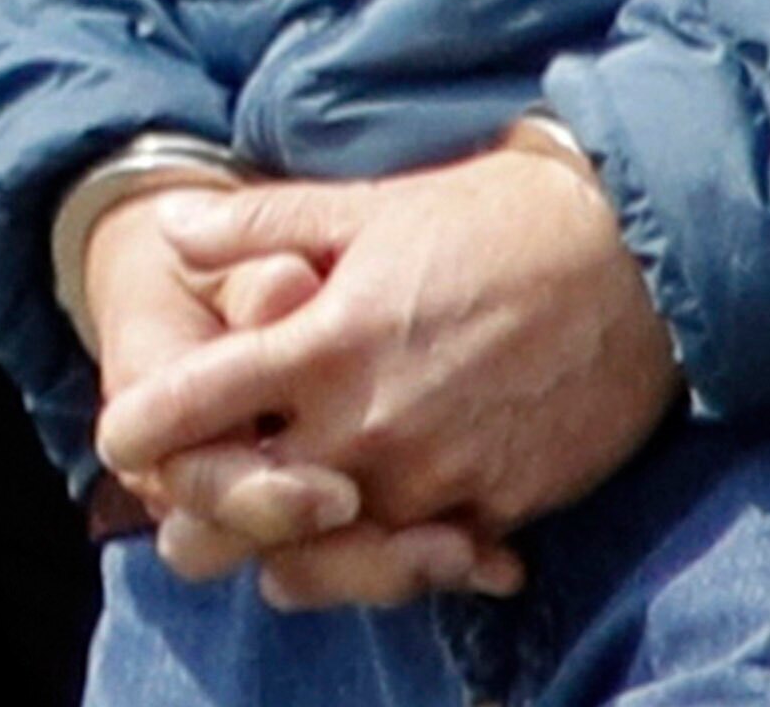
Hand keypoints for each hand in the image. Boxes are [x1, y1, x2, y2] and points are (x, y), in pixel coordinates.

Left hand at [99, 138, 681, 612]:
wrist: (639, 258)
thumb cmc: (496, 219)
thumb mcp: (371, 205)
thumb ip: (262, 223)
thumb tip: (171, 226)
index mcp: (324, 343)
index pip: (187, 410)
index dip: (142, 428)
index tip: (129, 435)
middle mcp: (367, 425)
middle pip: (238, 514)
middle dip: (208, 514)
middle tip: (197, 504)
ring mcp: (433, 479)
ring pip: (325, 559)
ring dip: (299, 548)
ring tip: (289, 532)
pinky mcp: (495, 512)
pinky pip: (418, 565)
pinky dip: (396, 556)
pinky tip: (387, 534)